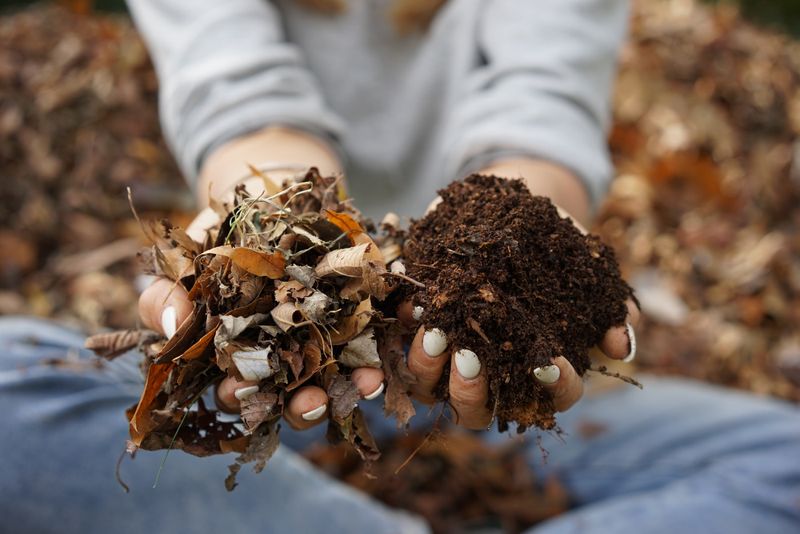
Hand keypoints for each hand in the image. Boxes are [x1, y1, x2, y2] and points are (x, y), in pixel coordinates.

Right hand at [138, 126, 383, 429]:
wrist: (268, 201)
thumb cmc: (219, 241)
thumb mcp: (186, 262)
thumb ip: (166, 296)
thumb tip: (173, 328)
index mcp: (235, 361)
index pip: (236, 394)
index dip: (238, 398)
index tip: (240, 391)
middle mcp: (280, 364)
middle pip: (290, 401)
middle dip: (300, 407)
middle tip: (308, 402)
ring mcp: (320, 348)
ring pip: (335, 385)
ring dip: (350, 391)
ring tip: (364, 385)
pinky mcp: (355, 326)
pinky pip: (368, 352)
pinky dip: (376, 361)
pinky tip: (380, 365)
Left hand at [402, 158, 638, 429]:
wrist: (510, 214)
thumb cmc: (557, 249)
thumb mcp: (587, 270)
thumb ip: (610, 307)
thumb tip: (618, 346)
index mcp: (539, 370)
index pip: (556, 397)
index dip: (555, 388)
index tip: (548, 361)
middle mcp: (491, 377)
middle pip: (478, 411)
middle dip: (472, 392)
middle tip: (471, 359)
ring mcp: (448, 361)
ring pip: (431, 390)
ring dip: (429, 368)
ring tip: (434, 333)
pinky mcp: (418, 334)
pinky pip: (398, 348)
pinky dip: (399, 331)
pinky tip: (408, 305)